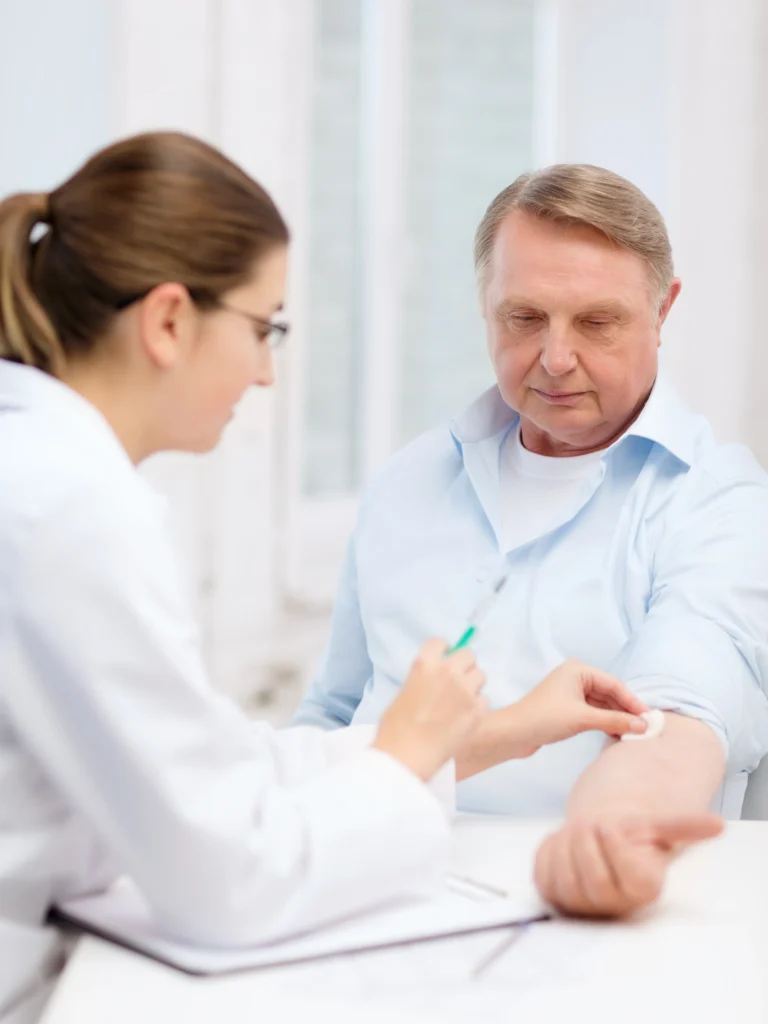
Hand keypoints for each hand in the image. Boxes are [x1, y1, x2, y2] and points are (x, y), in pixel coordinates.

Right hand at [373, 639, 486, 781]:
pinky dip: (478, 706)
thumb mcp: (403, 694)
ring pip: (481, 675)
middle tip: (456, 681)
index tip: (443, 659)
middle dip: (463, 665)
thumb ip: (421, 681)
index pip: (441, 642)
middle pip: (468, 655)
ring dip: (473, 684)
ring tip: (461, 701)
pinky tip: (466, 717)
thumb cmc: (395, 730)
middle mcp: (448, 673)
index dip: (442, 651)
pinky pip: (485, 699)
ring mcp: (465, 691)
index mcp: (425, 665)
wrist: (406, 757)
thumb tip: (432, 683)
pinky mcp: (477, 711)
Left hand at [513, 658, 649, 755]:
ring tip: (634, 734)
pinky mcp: (567, 707)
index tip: (649, 718)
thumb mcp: (583, 719)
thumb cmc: (546, 718)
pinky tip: (617, 735)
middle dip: (625, 711)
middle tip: (645, 728)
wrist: (514, 733)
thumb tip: (642, 726)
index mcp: (578, 670)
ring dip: (616, 718)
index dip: (632, 702)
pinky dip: (604, 722)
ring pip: (602, 704)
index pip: (614, 684)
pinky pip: (593, 712)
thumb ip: (614, 721)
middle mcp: (575, 676)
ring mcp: (571, 692)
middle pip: (609, 693)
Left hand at [534, 814, 723, 917]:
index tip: (611, 826)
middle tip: (590, 823)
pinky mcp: (556, 898)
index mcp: (644, 887)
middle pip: (591, 877)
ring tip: (577, 832)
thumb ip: (683, 825)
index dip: (615, 845)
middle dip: (585, 840)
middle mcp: (615, 905)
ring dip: (565, 844)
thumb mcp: (658, 825)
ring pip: (563, 878)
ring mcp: (584, 906)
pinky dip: (547, 851)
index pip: (627, 873)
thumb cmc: (633, 833)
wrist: (605, 836)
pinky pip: (542, 875)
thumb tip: (717, 825)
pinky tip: (561, 842)